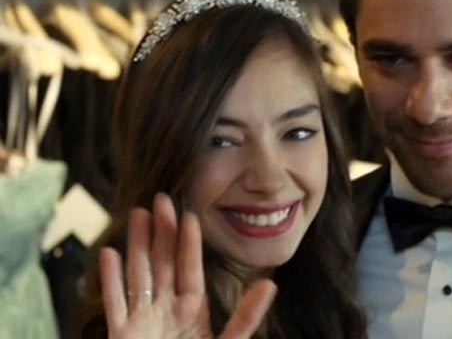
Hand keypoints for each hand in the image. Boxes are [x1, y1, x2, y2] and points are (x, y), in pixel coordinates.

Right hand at [99, 193, 276, 338]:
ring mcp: (142, 322)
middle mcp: (166, 312)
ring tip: (135, 214)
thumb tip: (270, 286)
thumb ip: (245, 317)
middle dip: (160, 233)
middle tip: (160, 200)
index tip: (189, 215)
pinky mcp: (121, 337)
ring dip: (135, 246)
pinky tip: (108, 253)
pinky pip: (114, 305)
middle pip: (162, 265)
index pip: (190, 270)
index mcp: (192, 312)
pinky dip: (110, 281)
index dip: (188, 243)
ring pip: (138, 276)